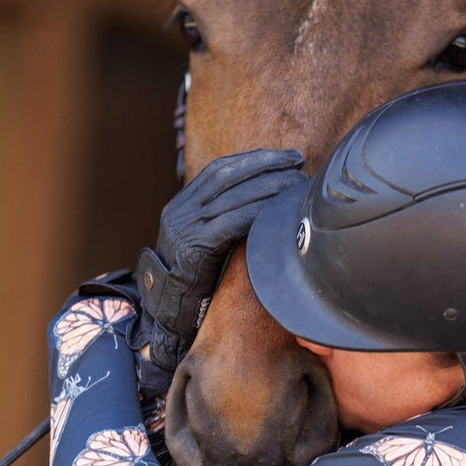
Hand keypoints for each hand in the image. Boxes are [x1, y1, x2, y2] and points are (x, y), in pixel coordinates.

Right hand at [135, 147, 303, 376]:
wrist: (167, 309)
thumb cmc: (194, 277)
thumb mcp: (203, 239)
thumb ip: (221, 218)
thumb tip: (261, 200)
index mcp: (182, 203)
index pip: (220, 168)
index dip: (254, 159)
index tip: (283, 156)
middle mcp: (181, 209)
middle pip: (229, 174)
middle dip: (266, 164)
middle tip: (297, 162)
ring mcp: (185, 226)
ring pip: (234, 195)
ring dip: (270, 186)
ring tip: (296, 183)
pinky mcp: (195, 246)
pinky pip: (232, 222)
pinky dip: (257, 212)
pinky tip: (278, 209)